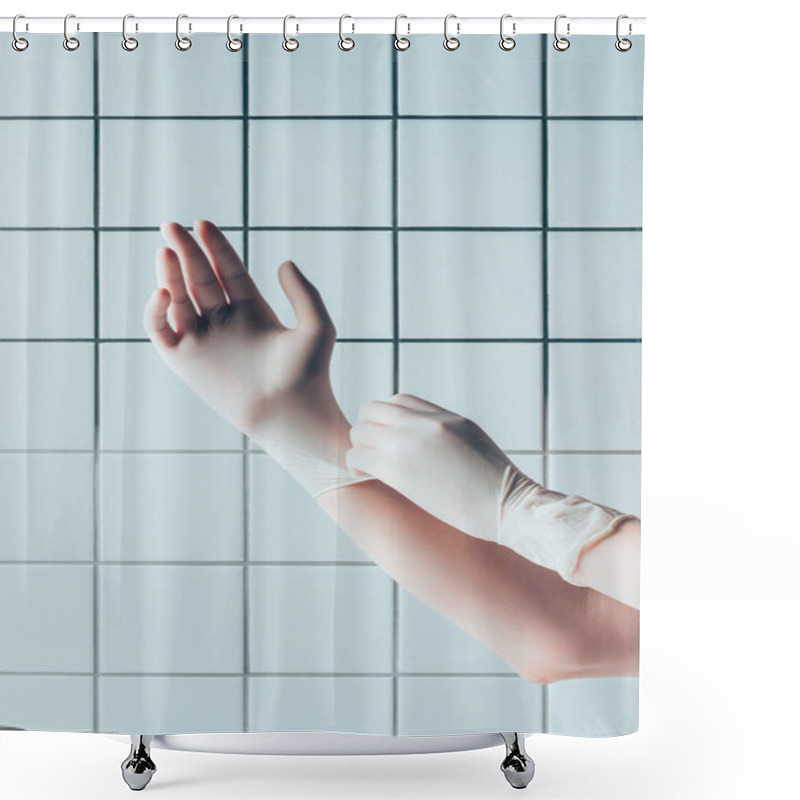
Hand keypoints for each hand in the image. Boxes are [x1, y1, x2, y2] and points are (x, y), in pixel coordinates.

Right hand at [143, 220, 350, 472]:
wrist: (291, 415)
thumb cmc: (309, 375)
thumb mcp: (316, 327)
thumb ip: (304, 293)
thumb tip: (284, 263)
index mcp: (253, 311)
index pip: (228, 270)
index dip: (215, 246)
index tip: (203, 224)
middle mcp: (225, 322)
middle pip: (199, 277)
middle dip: (185, 251)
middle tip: (172, 225)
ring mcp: (204, 340)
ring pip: (178, 298)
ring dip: (169, 273)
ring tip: (165, 248)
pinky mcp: (185, 361)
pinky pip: (160, 331)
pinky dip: (156, 311)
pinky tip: (163, 291)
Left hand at [347, 394, 514, 540]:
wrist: (508, 504)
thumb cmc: (497, 487)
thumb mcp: (474, 445)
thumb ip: (447, 436)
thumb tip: (430, 446)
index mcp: (445, 417)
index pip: (399, 400)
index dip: (387, 419)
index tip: (387, 438)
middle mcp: (425, 423)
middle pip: (373, 409)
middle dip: (366, 429)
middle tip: (371, 451)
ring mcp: (410, 442)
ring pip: (360, 430)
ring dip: (358, 447)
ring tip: (366, 467)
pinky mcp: (398, 468)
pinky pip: (357, 457)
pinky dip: (354, 466)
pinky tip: (363, 477)